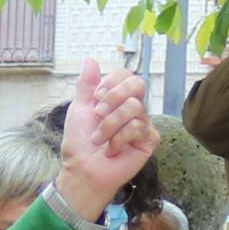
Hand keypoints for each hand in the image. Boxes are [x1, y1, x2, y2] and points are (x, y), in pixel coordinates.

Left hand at [50, 63, 157, 219]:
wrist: (82, 169)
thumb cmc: (80, 143)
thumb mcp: (79, 108)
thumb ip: (86, 85)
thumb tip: (90, 60)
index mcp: (118, 99)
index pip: (126, 75)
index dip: (111, 82)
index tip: (95, 98)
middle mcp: (133, 108)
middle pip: (137, 84)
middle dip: (113, 97)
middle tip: (97, 114)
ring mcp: (143, 124)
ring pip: (134, 107)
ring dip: (109, 125)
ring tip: (99, 140)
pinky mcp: (149, 140)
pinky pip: (138, 127)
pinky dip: (118, 139)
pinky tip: (111, 150)